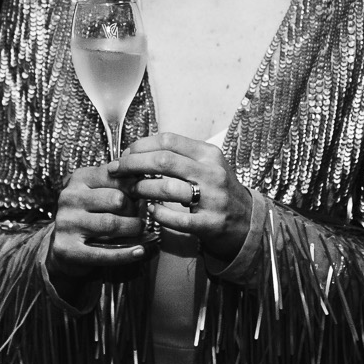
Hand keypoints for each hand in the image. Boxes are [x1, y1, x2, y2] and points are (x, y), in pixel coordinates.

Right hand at [46, 161, 152, 281]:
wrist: (64, 246)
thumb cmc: (90, 215)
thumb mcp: (100, 191)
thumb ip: (119, 178)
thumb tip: (140, 166)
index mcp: (79, 179)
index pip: (115, 176)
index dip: (135, 186)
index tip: (144, 195)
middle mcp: (69, 198)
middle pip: (116, 199)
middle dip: (134, 209)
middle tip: (140, 217)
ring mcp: (66, 224)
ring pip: (111, 224)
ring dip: (133, 229)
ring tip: (139, 231)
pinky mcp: (66, 249)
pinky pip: (102, 253)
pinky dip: (125, 254)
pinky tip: (139, 252)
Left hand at [115, 132, 252, 261]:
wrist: (247, 221)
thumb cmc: (218, 191)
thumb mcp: (207, 165)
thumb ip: (180, 156)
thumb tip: (139, 149)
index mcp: (209, 154)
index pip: (168, 140)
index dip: (141, 145)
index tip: (126, 154)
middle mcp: (212, 173)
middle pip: (163, 161)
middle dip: (133, 164)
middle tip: (116, 170)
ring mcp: (213, 199)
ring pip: (167, 188)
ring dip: (142, 188)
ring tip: (132, 191)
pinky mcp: (210, 223)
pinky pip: (177, 218)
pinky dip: (158, 213)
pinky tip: (151, 211)